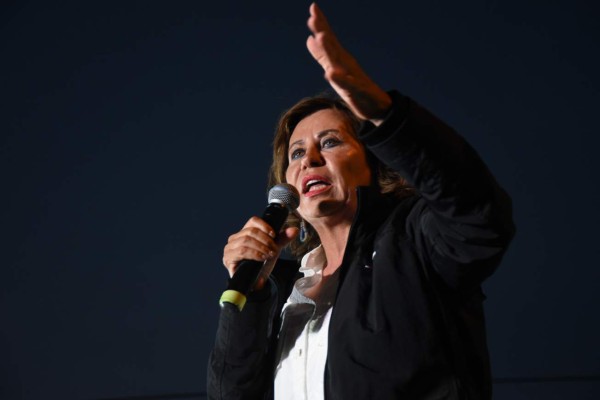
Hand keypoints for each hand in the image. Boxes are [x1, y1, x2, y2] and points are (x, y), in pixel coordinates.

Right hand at [222, 216, 297, 282]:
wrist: (256, 281)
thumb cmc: (262, 262)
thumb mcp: (273, 248)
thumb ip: (282, 239)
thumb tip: (294, 230)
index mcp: (245, 232)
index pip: (253, 221)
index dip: (264, 226)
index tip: (274, 235)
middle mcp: (235, 238)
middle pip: (250, 231)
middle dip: (265, 240)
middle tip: (274, 249)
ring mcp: (229, 248)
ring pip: (245, 240)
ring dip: (260, 247)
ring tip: (269, 254)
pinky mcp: (228, 258)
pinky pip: (241, 251)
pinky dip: (254, 253)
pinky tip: (261, 257)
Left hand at [306, 3, 391, 122]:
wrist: (376, 106)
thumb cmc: (354, 88)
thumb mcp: (334, 69)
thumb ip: (322, 55)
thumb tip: (310, 39)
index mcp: (339, 59)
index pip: (328, 39)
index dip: (320, 24)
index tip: (313, 7)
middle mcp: (345, 64)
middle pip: (332, 45)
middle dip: (323, 30)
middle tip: (313, 15)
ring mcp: (352, 77)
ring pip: (339, 62)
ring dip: (329, 50)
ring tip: (320, 37)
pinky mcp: (357, 91)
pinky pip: (348, 85)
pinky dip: (340, 79)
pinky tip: (330, 74)